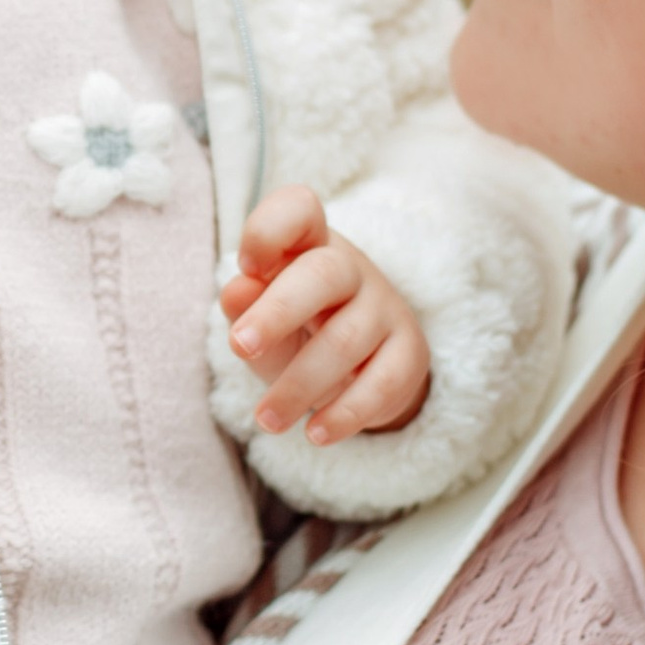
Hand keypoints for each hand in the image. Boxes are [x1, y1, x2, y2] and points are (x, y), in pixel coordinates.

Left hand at [221, 185, 429, 442]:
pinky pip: (383, 383)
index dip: (271, 229)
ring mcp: (384, 309)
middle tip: (239, 347)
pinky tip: (316, 435)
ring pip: (346, 340)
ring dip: (300, 385)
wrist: (360, 364)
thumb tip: (235, 292)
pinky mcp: (409, 354)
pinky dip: (346, 413)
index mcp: (307, 245)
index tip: (247, 265)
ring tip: (265, 420)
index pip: (298, 209)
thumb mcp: (261, 315)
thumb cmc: (296, 328)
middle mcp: (349, 269)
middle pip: (323, 274)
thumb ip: (245, 302)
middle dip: (278, 311)